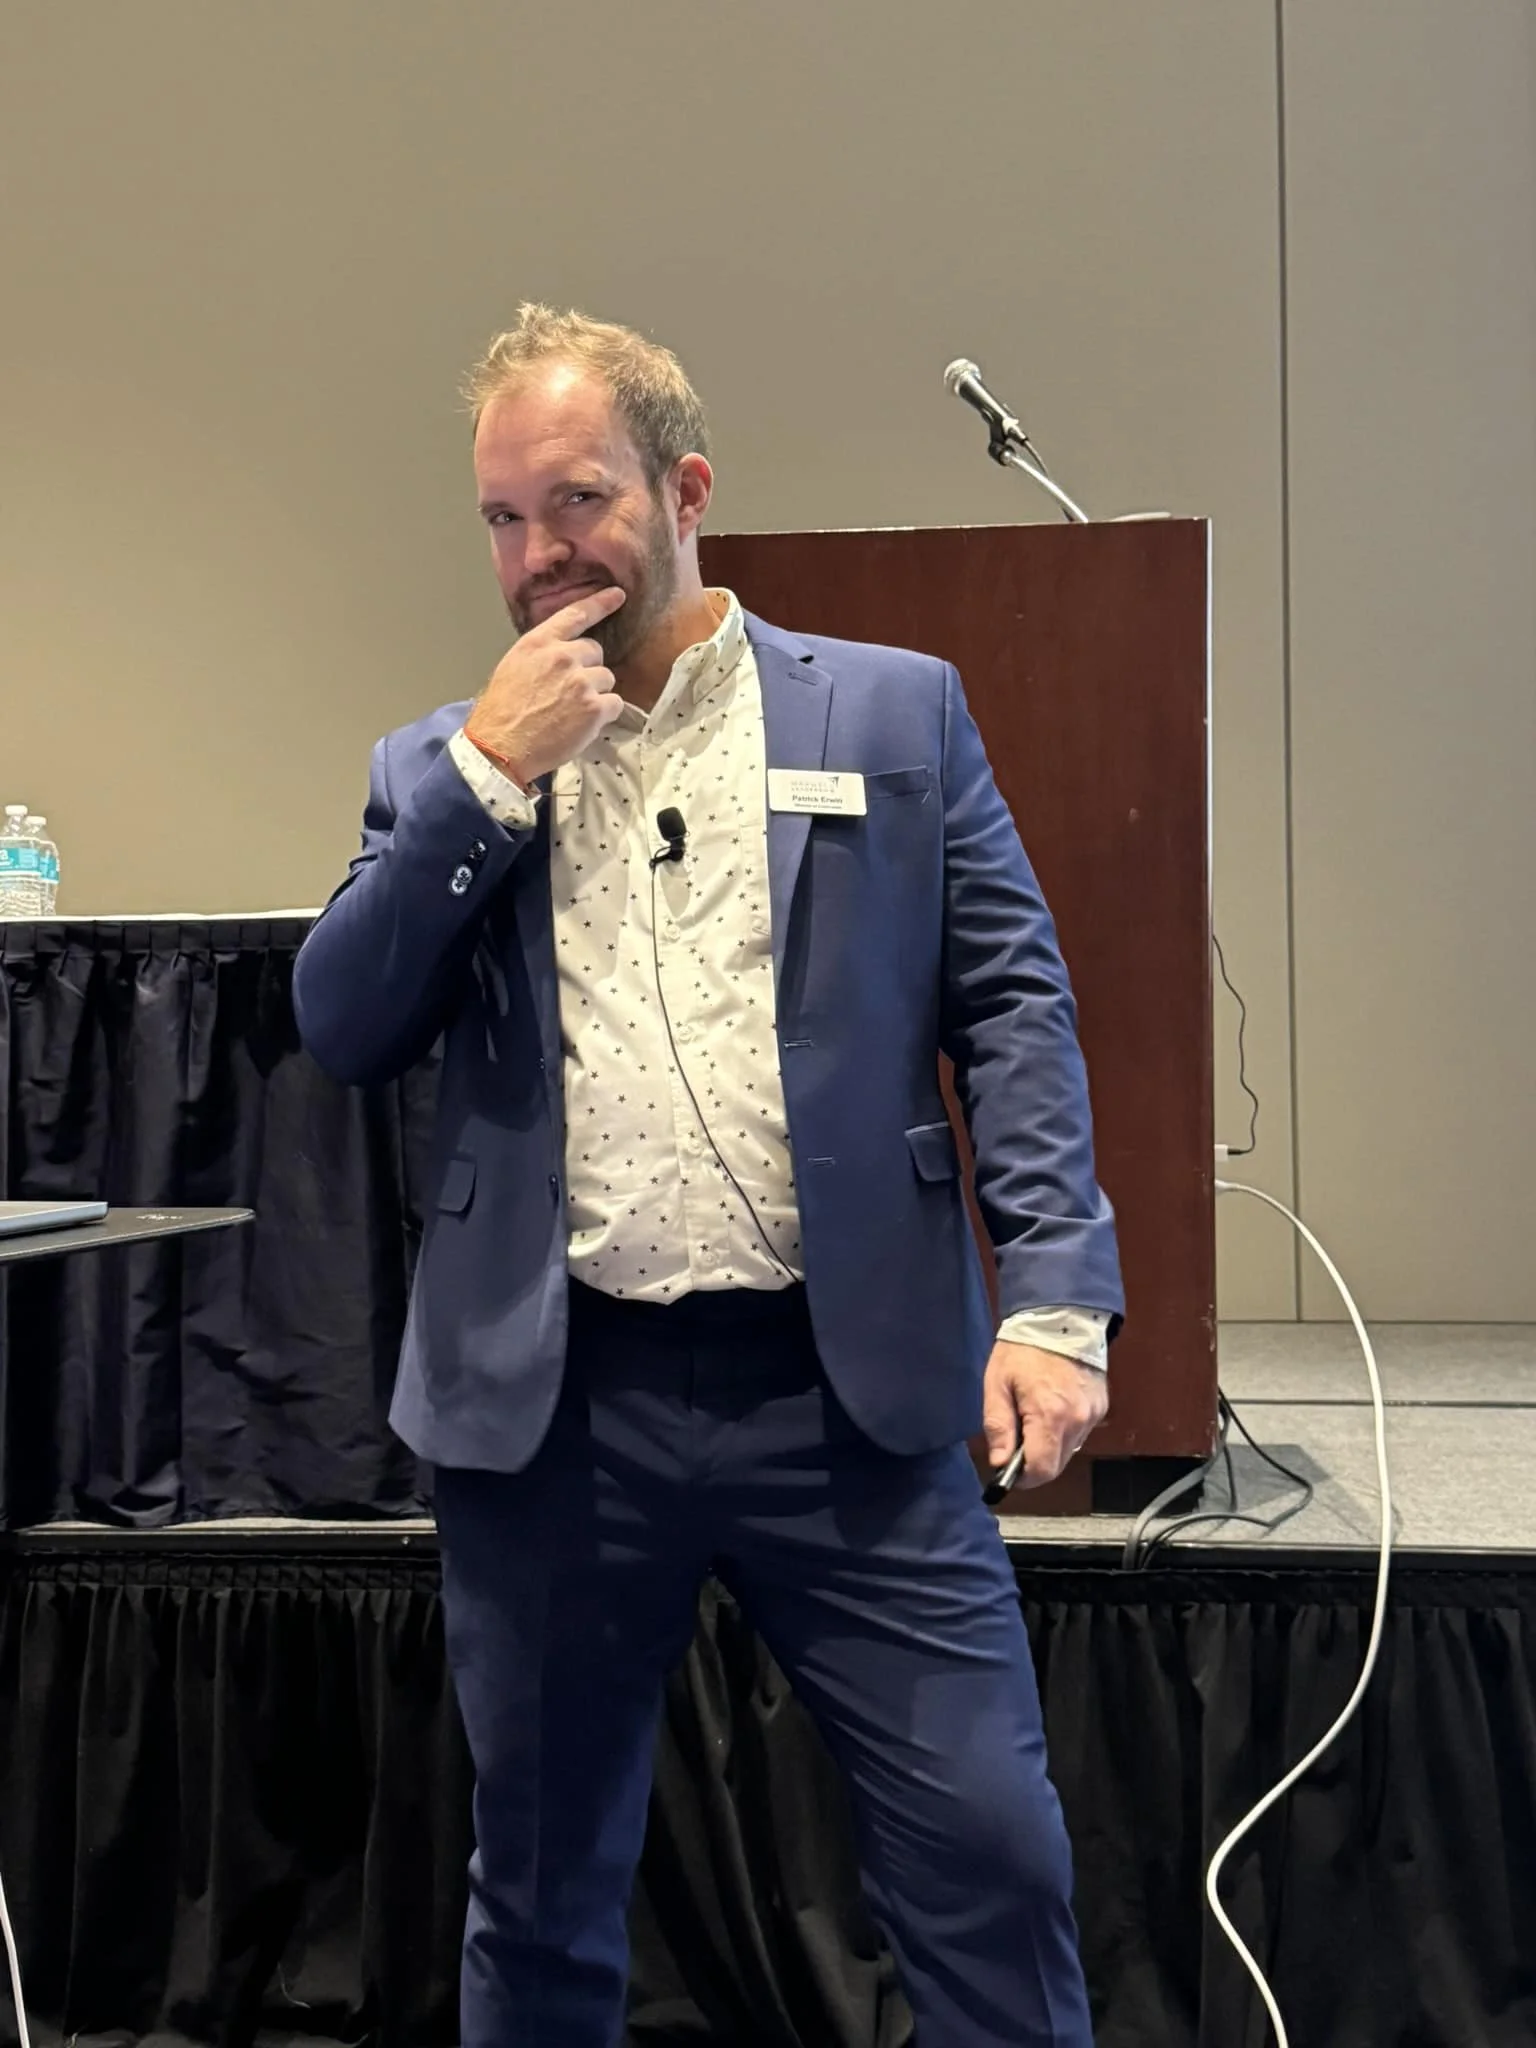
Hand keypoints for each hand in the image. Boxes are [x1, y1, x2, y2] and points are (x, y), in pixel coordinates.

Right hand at [465, 585, 626, 783]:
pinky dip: (604, 714)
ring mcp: (581, 681)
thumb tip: (563, 652)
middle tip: (569, 692)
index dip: (600, 603)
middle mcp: (562, 656)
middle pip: (596, 651)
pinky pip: (614, 703)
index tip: (618, 595)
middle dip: (588, 668)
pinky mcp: (594, 708)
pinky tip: (583, 724)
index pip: (576, 614)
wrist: (501, 747)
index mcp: (539, 642)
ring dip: (596, 693)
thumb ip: (542, 654)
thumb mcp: (514, 667)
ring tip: (573, 711)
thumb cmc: (501, 711)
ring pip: (606, 678)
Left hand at [982, 1340, 1108, 1489]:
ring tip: (1034, 1416)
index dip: (1023, 1477)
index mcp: (1050, 1416)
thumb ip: (998, 1426)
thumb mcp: (998, 1383)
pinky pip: (1080, 1433)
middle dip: (1035, 1461)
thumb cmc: (1022, 1349)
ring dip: (1050, 1446)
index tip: (1009, 1470)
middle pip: (1057, 1464)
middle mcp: (1078, 1421)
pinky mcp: (1101, 1407)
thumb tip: (1000, 1464)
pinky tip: (1052, 1407)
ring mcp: (1093, 1414)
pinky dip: (1064, 1430)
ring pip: (1070, 1450)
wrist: (1061, 1316)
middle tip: (1017, 1438)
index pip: (1042, 1470)